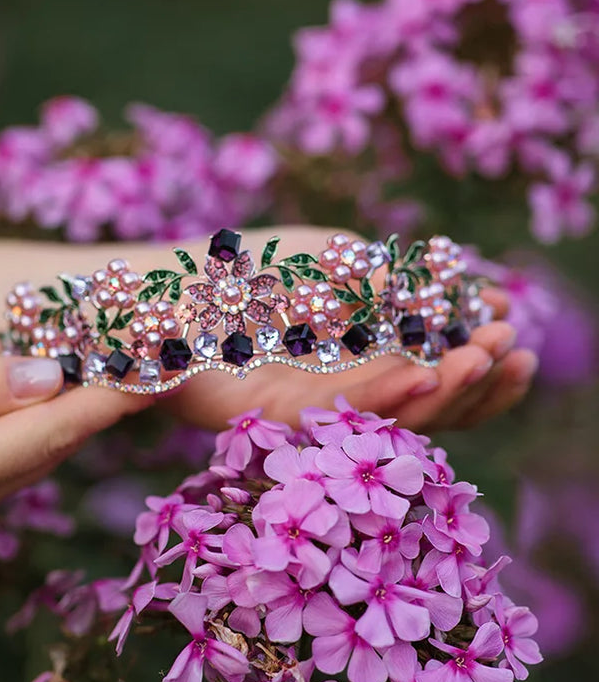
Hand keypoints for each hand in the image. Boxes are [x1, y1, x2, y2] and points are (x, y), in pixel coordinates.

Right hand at [0, 345, 147, 539]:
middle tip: (154, 363)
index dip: (108, 398)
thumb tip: (48, 379)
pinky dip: (37, 431)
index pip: (48, 431)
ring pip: (31, 459)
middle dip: (103, 406)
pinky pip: (4, 465)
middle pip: (48, 449)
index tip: (159, 369)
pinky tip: (59, 401)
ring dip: (75, 417)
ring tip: (123, 375)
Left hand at [160, 225, 537, 433]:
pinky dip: (383, 397)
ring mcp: (313, 410)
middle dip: (475, 379)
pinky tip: (423, 375)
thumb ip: (401, 285)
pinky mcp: (274, 420)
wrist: (165, 285)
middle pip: (427, 405)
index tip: (516, 332)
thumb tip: (483, 294)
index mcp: (367, 361)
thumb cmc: (252, 269)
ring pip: (391, 418)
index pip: (440, 375)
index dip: (482, 362)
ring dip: (443, 390)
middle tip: (511, 350)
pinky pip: (338, 413)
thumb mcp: (340, 262)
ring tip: (482, 359)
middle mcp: (346, 393)